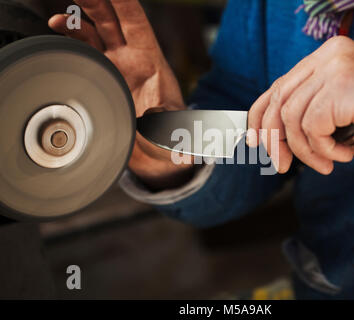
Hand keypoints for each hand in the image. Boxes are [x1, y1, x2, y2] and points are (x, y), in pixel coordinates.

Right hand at [49, 0, 193, 188]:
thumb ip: (166, 122)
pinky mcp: (101, 78)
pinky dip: (70, 36)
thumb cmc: (171, 136)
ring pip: (93, 31)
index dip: (122, 2)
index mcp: (150, 60)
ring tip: (62, 14)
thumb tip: (155, 117)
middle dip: (95, 1)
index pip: (135, 22)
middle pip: (111, 20)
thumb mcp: (174, 127)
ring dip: (78, 17)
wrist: (156, 154)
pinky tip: (58, 26)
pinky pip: (83, 50)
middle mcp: (130, 58)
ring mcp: (114, 67)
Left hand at [248, 36, 353, 174]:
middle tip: (282, 166)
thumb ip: (304, 111)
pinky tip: (345, 154)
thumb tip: (263, 132)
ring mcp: (338, 66)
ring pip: (292, 116)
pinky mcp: (344, 85)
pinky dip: (322, 149)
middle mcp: (331, 54)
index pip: (279, 85)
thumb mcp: (334, 116)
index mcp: (327, 57)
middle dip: (275, 139)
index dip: (259, 116)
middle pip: (279, 100)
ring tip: (327, 162)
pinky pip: (311, 126)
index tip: (255, 141)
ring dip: (305, 150)